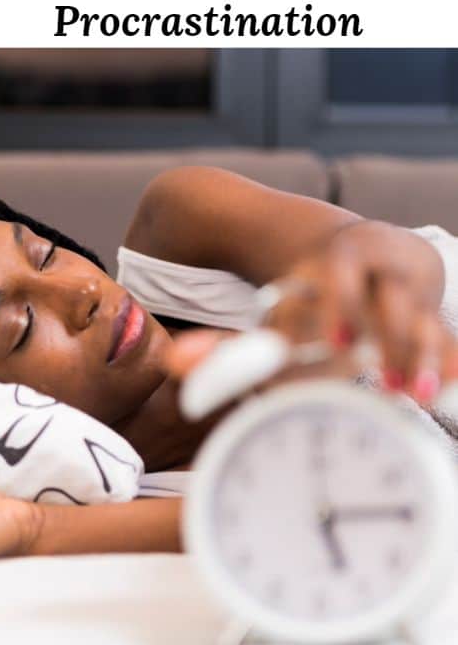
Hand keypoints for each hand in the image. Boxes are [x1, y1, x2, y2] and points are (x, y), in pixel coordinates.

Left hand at [263, 226, 457, 403]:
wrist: (369, 249)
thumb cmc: (322, 280)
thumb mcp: (294, 289)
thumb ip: (264, 325)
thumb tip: (210, 360)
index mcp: (345, 257)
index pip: (344, 275)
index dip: (342, 305)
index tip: (337, 343)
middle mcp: (385, 269)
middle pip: (396, 296)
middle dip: (393, 338)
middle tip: (384, 382)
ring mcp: (414, 292)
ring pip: (426, 319)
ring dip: (424, 357)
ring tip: (418, 395)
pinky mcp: (431, 314)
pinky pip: (446, 337)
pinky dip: (447, 362)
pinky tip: (446, 387)